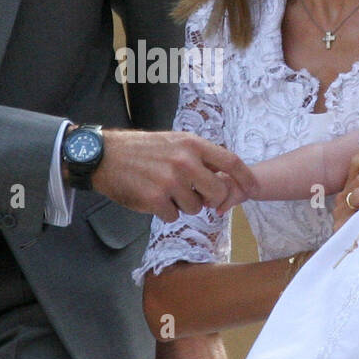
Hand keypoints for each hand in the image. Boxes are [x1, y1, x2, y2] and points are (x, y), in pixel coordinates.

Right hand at [91, 128, 257, 220]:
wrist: (105, 156)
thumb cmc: (141, 150)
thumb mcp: (174, 142)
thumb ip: (199, 156)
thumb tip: (225, 177)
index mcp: (192, 144)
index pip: (231, 161)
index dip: (245, 178)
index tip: (253, 189)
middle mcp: (185, 161)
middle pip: (218, 192)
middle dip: (211, 199)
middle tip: (198, 196)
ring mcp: (171, 181)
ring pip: (195, 208)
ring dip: (183, 205)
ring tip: (165, 190)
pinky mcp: (156, 199)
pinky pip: (174, 216)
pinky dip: (166, 212)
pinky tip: (152, 198)